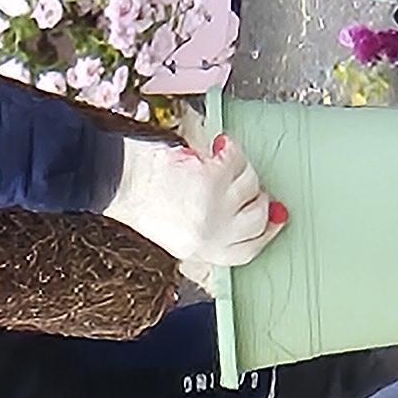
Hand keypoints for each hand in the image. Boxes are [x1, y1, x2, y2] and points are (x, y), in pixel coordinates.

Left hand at [99, 107, 284, 268]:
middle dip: (257, 195)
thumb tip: (267, 213)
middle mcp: (210, 235)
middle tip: (239, 179)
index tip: (277, 215)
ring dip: (240, 169)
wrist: (120, 180)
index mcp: (200, 251)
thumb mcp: (179, 229)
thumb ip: (215, 228)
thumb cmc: (144, 197)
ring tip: (217, 160)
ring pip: (252, 186)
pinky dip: (231, 149)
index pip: (249, 250)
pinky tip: (219, 146)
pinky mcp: (211, 182)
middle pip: (258, 218)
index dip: (267, 231)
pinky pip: (238, 163)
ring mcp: (212, 210)